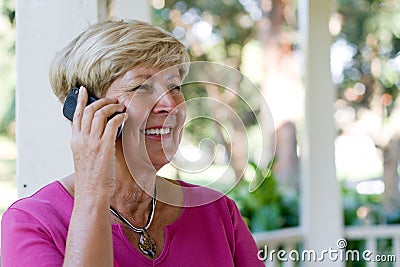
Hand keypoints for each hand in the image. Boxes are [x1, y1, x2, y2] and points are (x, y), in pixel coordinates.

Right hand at [70, 86, 125, 201]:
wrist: (91, 193)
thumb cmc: (91, 178)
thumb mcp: (83, 157)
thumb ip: (88, 144)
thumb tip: (100, 134)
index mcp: (75, 141)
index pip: (76, 115)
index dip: (80, 100)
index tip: (83, 90)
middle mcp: (81, 139)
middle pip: (89, 110)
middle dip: (101, 101)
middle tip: (112, 100)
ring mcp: (92, 142)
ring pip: (100, 114)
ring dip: (112, 107)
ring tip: (120, 107)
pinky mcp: (104, 147)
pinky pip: (112, 124)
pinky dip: (119, 117)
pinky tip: (124, 117)